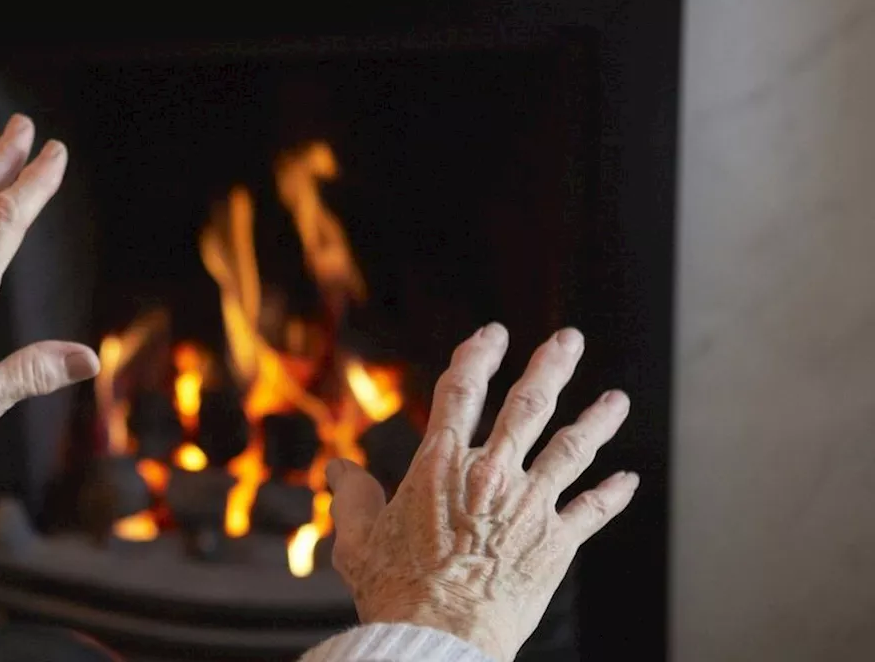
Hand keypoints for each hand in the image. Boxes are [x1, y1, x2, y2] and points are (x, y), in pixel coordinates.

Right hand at [326, 324, 636, 660]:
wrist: (440, 636)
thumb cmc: (396, 592)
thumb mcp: (359, 540)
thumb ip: (352, 498)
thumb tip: (339, 469)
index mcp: (441, 466)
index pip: (461, 391)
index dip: (477, 356)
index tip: (491, 335)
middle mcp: (491, 475)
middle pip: (528, 405)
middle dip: (551, 366)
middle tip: (569, 341)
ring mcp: (529, 506)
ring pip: (572, 448)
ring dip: (597, 419)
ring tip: (616, 399)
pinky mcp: (556, 543)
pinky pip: (592, 510)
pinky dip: (612, 494)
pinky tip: (628, 479)